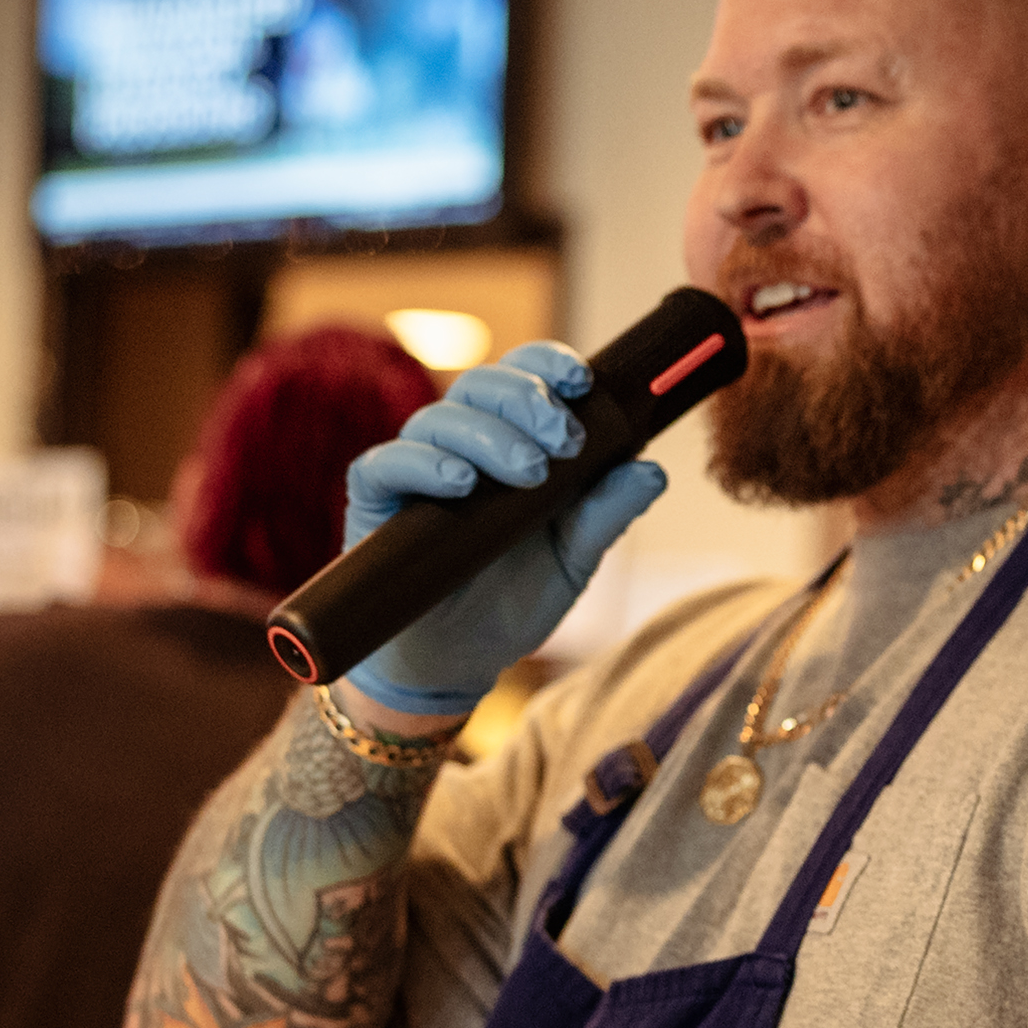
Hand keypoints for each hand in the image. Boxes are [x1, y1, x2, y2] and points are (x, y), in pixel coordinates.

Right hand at [340, 343, 666, 716]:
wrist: (458, 662)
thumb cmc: (513, 601)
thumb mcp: (574, 560)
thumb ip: (607, 514)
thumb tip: (652, 470)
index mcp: (509, 442)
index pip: (522, 377)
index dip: (547, 365)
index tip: (582, 380)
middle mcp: (459, 444)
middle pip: (481, 385)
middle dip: (526, 400)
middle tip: (564, 440)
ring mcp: (415, 469)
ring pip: (439, 419)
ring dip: (488, 436)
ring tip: (528, 473)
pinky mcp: (374, 501)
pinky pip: (385, 463)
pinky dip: (423, 464)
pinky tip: (460, 483)